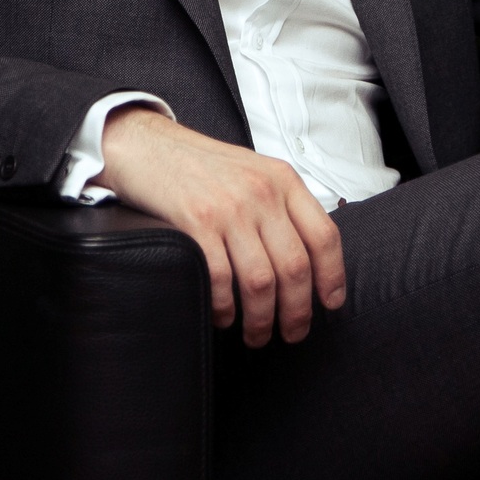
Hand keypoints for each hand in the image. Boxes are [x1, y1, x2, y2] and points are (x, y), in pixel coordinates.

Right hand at [93, 107, 345, 345]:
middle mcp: (262, 192)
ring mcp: (229, 207)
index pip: (324, 236)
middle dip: (298, 311)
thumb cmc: (201, 166)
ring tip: (257, 335)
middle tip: (293, 333)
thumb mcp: (254, 172)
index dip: (332, 277)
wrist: (147, 144)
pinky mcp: (195, 222)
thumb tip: (308, 259)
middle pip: (295, 266)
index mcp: (283, 180)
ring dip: (262, 319)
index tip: (330, 304)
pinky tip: (223, 317)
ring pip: (261, 281)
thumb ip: (281, 206)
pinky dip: (225, 308)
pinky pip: (220, 279)